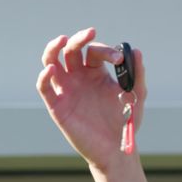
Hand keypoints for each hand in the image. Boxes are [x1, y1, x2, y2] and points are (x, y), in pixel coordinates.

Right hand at [36, 27, 147, 171]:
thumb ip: (137, 73)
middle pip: (70, 50)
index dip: (105, 51)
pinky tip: (52, 69)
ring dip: (53, 48)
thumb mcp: (136, 95)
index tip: (118, 60)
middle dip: (79, 39)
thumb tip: (136, 51)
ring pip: (51, 61)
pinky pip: (45, 88)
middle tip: (90, 32)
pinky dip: (44, 76)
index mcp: (95, 73)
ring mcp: (66, 90)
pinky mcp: (57, 106)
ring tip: (62, 39)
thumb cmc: (124, 121)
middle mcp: (78, 78)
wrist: (116, 149)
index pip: (93, 52)